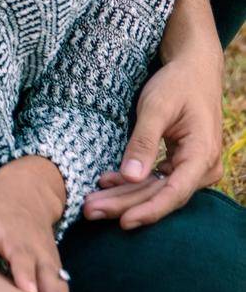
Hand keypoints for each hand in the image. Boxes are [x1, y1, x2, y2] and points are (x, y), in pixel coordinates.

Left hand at [81, 52, 223, 228]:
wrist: (194, 69)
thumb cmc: (177, 83)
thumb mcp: (157, 106)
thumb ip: (144, 141)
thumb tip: (131, 176)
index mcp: (202, 154)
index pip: (175, 192)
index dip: (149, 210)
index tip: (123, 222)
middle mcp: (203, 168)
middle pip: (161, 195)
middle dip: (124, 205)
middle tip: (89, 210)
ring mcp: (193, 168)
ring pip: (156, 191)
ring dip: (123, 198)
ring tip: (91, 204)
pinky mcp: (180, 165)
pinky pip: (156, 181)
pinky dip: (130, 184)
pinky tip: (106, 185)